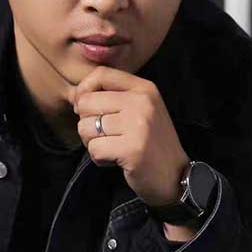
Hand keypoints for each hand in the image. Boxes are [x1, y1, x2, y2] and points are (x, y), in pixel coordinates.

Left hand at [69, 65, 189, 207]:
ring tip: (112, 149)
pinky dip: (99, 159)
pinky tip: (115, 161)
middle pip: (87, 102)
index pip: (101, 74)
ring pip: (86, 127)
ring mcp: (138, 125)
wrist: (176, 176)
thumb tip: (76, 95)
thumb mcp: (140, 111)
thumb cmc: (151, 144)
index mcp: (144, 89)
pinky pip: (94, 149)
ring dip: (93, 143)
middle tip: (104, 137)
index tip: (87, 110)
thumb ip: (113, 98)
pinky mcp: (132, 149)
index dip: (84, 91)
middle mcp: (142, 102)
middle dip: (86, 123)